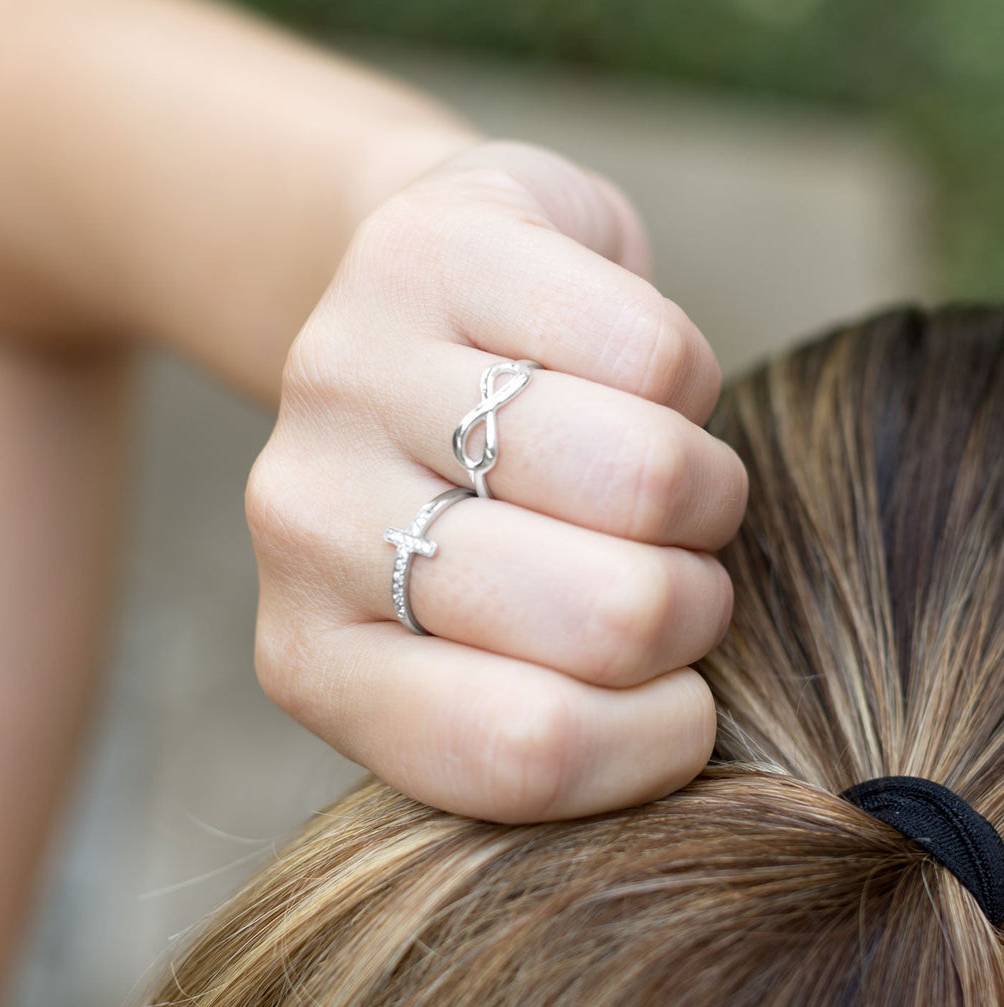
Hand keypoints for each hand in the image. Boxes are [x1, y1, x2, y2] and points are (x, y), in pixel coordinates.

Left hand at [246, 141, 746, 821]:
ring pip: (641, 475)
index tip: (680, 700)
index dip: (656, 741)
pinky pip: (651, 353)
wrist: (414, 327)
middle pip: (603, 616)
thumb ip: (552, 707)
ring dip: (702, 491)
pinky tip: (622, 380)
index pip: (519, 753)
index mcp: (316, 657)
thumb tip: (687, 722)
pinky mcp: (428, 254)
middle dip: (691, 602)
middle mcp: (304, 520)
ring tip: (656, 479)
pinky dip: (687, 381)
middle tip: (666, 565)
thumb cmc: (483, 516)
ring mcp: (351, 376)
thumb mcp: (487, 652)